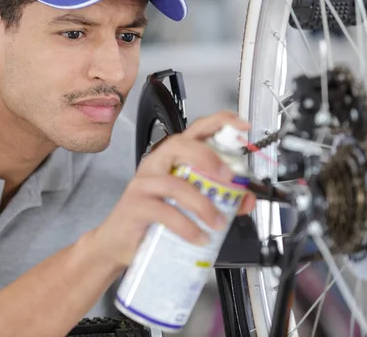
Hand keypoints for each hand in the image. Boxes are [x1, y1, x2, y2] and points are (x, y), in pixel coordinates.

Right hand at [89, 111, 256, 268]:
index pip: (195, 130)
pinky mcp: (135, 205)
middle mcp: (156, 164)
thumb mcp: (191, 207)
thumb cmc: (154, 220)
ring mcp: (143, 183)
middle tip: (228, 177)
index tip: (241, 126)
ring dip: (203, 204)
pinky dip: (187, 226)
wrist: (120, 243)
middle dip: (208, 157)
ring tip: (217, 223)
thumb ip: (220, 199)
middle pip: (179, 144)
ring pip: (175, 184)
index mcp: (173, 158)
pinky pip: (165, 212)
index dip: (219, 123)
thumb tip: (245, 198)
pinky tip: (199, 237)